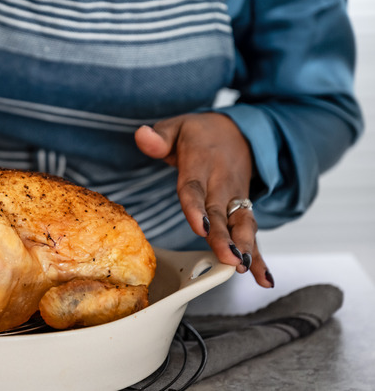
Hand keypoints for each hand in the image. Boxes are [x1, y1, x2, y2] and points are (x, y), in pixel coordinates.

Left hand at [134, 113, 273, 287]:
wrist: (238, 131)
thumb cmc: (199, 133)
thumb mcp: (176, 127)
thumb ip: (159, 136)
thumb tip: (142, 135)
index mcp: (200, 164)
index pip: (194, 189)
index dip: (197, 209)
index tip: (200, 228)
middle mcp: (220, 183)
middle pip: (220, 213)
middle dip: (225, 238)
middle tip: (229, 258)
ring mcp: (235, 197)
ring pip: (241, 224)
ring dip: (245, 247)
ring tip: (243, 268)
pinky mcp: (243, 208)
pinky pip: (251, 232)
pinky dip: (259, 255)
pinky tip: (263, 278)